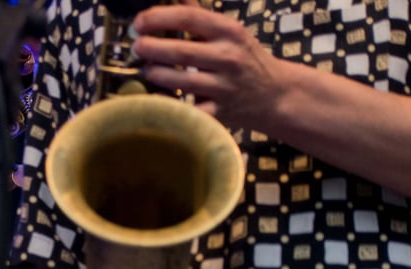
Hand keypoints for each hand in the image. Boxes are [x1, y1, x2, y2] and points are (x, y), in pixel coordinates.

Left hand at [132, 1, 287, 129]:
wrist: (274, 94)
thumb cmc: (244, 58)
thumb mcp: (229, 31)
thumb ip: (198, 14)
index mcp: (229, 32)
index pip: (189, 18)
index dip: (158, 18)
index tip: (139, 22)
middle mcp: (228, 57)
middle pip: (181, 51)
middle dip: (151, 48)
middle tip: (136, 46)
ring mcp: (224, 87)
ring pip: (181, 80)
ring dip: (156, 74)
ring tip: (146, 70)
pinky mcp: (220, 112)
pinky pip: (188, 110)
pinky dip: (169, 105)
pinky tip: (157, 98)